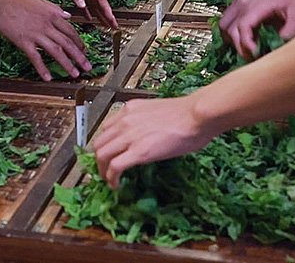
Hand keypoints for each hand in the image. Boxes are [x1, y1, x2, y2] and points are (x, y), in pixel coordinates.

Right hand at [0, 0, 90, 80]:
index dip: (79, 43)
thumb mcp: (40, 1)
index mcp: (53, 14)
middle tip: (87, 68)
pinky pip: (36, 58)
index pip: (71, 31)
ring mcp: (36, 34)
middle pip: (67, 44)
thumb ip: (55, 9)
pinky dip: (42, 69)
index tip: (85, 52)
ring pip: (56, 52)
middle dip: (79, 57)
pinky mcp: (23, 41)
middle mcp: (47, 25)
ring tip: (74, 74)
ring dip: (67, 64)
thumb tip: (67, 15)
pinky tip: (48, 78)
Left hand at [33, 0, 117, 29]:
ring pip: (93, 5)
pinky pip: (83, 5)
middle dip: (107, 15)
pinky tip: (89, 19)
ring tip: (106, 25)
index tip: (112, 20)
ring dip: (100, 15)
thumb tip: (84, 5)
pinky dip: (87, 12)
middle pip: (99, 3)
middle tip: (114, 27)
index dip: (107, 10)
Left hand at [91, 97, 211, 188]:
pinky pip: (115, 166)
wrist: (196, 115)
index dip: (104, 145)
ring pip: (101, 155)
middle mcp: (124, 120)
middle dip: (99, 160)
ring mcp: (129, 135)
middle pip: (98, 143)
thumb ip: (145, 123)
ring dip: (102, 171)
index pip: (105, 129)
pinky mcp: (138, 151)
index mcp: (129, 110)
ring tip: (108, 180)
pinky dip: (111, 178)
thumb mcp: (157, 113)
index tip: (107, 155)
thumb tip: (146, 137)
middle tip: (104, 171)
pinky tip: (116, 185)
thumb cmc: (187, 115)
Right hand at [218, 0, 294, 57]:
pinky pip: (231, 19)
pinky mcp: (245, 0)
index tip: (256, 56)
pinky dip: (236, 33)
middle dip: (238, 45)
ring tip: (252, 50)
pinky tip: (253, 40)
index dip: (246, 46)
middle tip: (253, 57)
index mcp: (258, 2)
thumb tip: (273, 52)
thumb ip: (286, 36)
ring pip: (225, 24)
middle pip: (227, 28)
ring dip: (234, 39)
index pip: (241, 27)